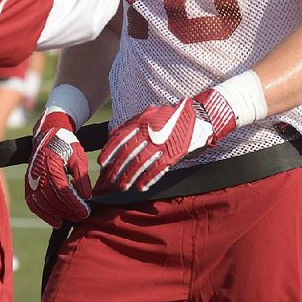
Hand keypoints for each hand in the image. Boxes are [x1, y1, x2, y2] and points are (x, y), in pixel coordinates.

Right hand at [25, 110, 91, 227]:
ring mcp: (31, 178)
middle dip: (67, 210)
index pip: (63, 190)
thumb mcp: (78, 156)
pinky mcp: (28, 182)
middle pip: (52, 199)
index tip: (85, 212)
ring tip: (70, 219)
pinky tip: (55, 221)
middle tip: (81, 216)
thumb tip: (86, 197)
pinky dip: (42, 214)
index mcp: (51, 164)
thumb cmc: (65, 144)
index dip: (74, 204)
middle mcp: (38, 172)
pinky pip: (32, 202)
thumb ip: (81, 176)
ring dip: (56, 214)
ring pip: (42, 203)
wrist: (48, 134)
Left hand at [98, 88, 235, 191]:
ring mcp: (161, 143)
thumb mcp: (150, 115)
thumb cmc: (171, 117)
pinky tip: (140, 187)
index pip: (120, 137)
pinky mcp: (172, 153)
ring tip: (123, 186)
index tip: (102, 162)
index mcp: (142, 120)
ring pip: (140, 163)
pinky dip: (147, 179)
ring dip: (129, 176)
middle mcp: (149, 131)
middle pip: (128, 152)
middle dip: (117, 168)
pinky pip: (156, 169)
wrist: (198, 117)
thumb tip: (115, 138)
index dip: (109, 151)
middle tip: (110, 179)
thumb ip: (134, 124)